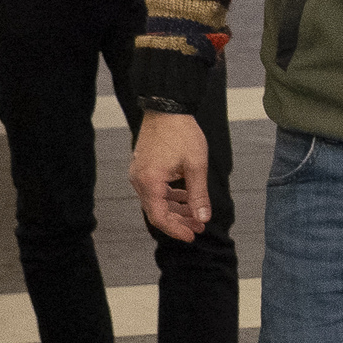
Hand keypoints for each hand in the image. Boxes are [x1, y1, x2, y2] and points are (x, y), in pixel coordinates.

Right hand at [129, 110, 212, 242]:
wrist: (167, 107)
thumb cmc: (181, 133)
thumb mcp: (196, 165)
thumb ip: (198, 195)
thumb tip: (203, 218)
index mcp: (150, 182)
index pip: (159, 217)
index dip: (176, 230)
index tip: (192, 235)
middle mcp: (139, 180)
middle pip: (157, 211)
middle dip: (179, 221)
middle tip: (199, 226)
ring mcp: (139, 173)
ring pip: (156, 201)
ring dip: (176, 208)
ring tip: (196, 214)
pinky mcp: (143, 167)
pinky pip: (155, 189)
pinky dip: (169, 195)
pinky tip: (185, 196)